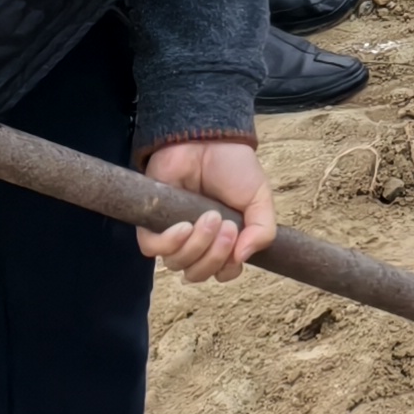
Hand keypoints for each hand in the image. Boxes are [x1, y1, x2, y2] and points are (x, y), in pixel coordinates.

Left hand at [137, 140, 274, 281]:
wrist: (209, 140)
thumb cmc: (234, 168)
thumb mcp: (260, 198)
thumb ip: (263, 231)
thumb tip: (242, 259)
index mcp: (221, 240)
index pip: (221, 273)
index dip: (228, 268)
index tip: (238, 244)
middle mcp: (196, 241)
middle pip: (197, 273)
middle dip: (214, 256)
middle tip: (226, 226)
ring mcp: (172, 232)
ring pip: (177, 263)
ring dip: (197, 245)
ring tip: (209, 216)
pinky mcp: (151, 222)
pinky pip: (153, 249)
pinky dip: (170, 242)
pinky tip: (185, 225)